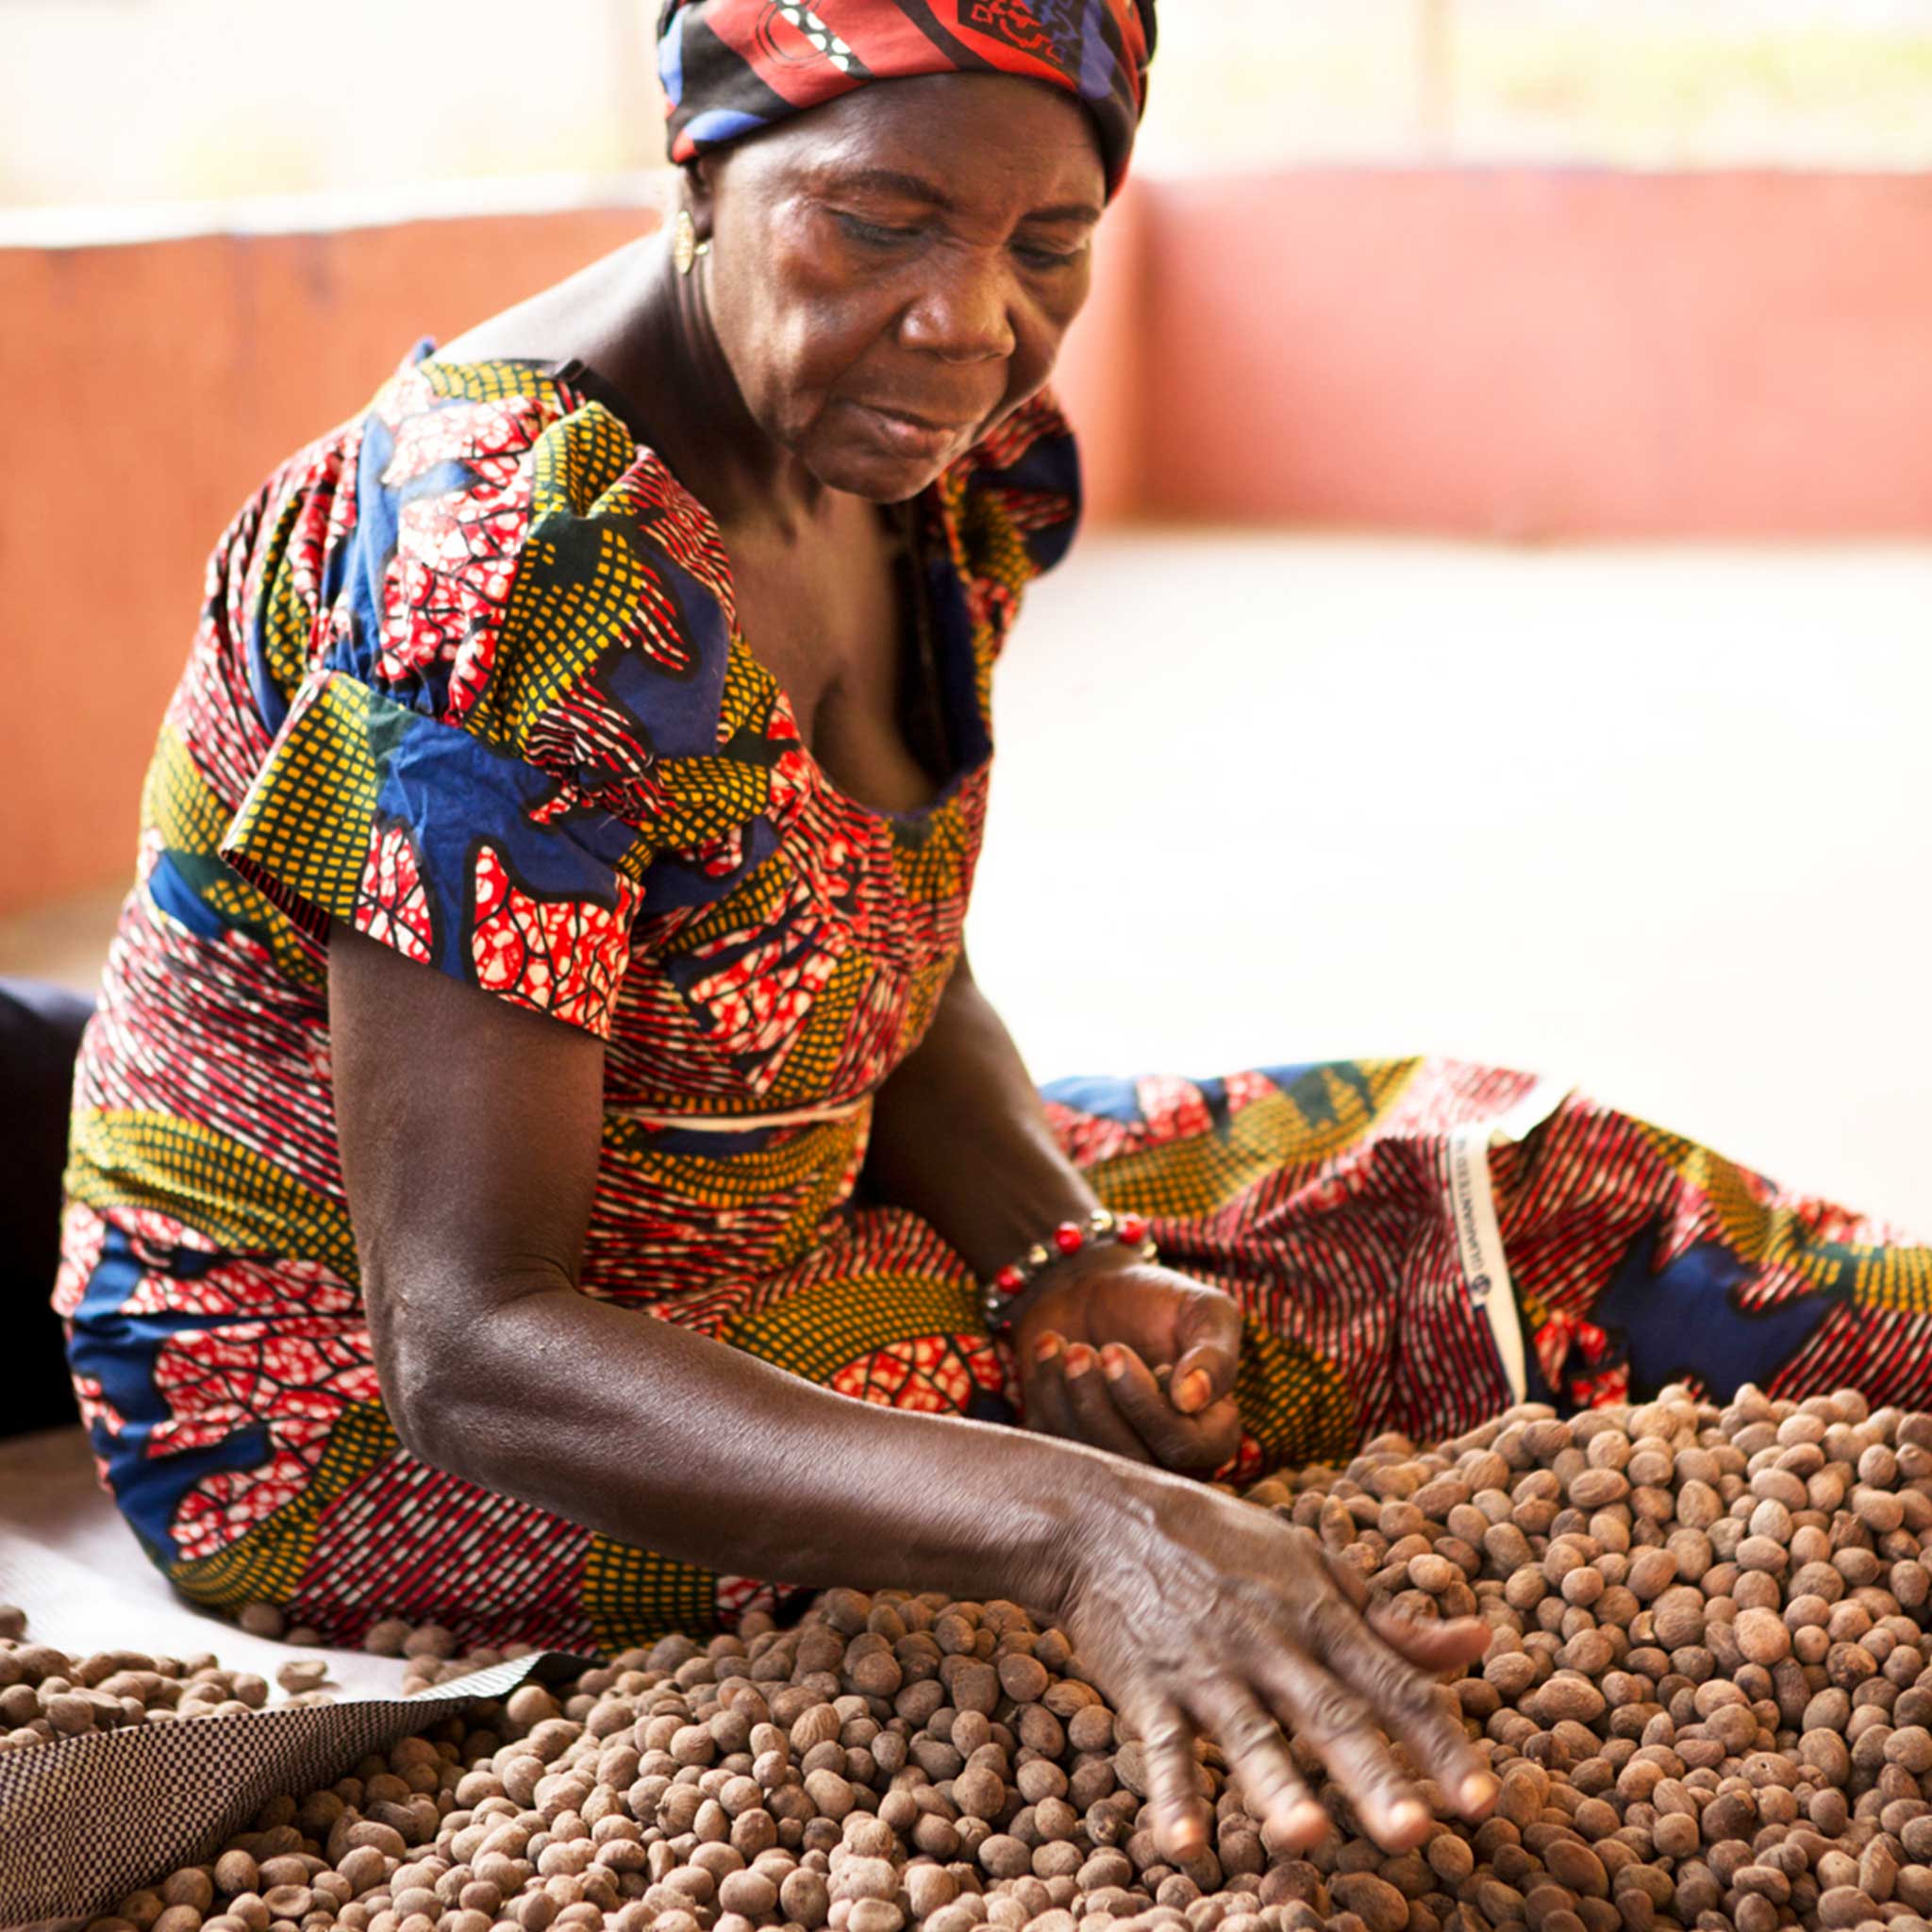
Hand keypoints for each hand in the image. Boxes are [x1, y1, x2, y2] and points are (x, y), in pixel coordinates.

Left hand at [1013, 1250, 1242, 1473]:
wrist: (1095, 1287)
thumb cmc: (1159, 1300)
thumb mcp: (1204, 1311)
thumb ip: (1215, 1355)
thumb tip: (1193, 1399)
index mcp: (1212, 1430)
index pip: (1185, 1448)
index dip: (1147, 1406)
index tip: (1117, 1351)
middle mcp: (1167, 1455)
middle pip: (1132, 1461)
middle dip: (1098, 1403)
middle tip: (1083, 1350)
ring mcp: (1117, 1454)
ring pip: (1088, 1457)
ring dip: (1068, 1395)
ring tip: (1065, 1344)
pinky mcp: (1069, 1446)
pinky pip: (1052, 1444)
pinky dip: (1045, 1393)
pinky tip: (1049, 1349)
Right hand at [1047, 1467, 1497, 1861]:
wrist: (1101, 1520)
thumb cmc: (1217, 1543)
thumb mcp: (1308, 1564)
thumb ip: (1387, 1618)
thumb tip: (1478, 1641)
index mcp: (1318, 1614)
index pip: (1393, 1683)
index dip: (1439, 1743)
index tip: (1485, 1804)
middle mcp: (1270, 1642)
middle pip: (1329, 1714)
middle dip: (1372, 1774)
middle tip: (1415, 1834)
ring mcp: (1207, 1665)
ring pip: (1249, 1732)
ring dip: (1276, 1785)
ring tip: (1307, 1835)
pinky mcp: (1147, 1684)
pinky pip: (1163, 1746)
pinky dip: (1172, 1794)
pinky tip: (1185, 1845)